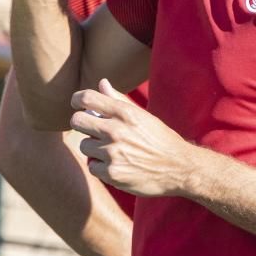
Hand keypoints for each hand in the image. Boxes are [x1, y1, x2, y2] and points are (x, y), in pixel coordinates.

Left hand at [71, 79, 197, 196]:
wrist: (179, 168)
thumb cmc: (160, 139)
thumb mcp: (143, 116)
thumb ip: (119, 100)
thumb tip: (102, 83)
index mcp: (125, 112)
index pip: (87, 98)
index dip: (77, 100)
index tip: (77, 104)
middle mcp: (116, 130)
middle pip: (77, 121)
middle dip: (82, 124)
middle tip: (91, 129)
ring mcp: (113, 152)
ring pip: (84, 145)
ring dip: (94, 148)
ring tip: (112, 151)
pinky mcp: (112, 173)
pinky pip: (92, 166)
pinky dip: (101, 167)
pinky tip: (116, 165)